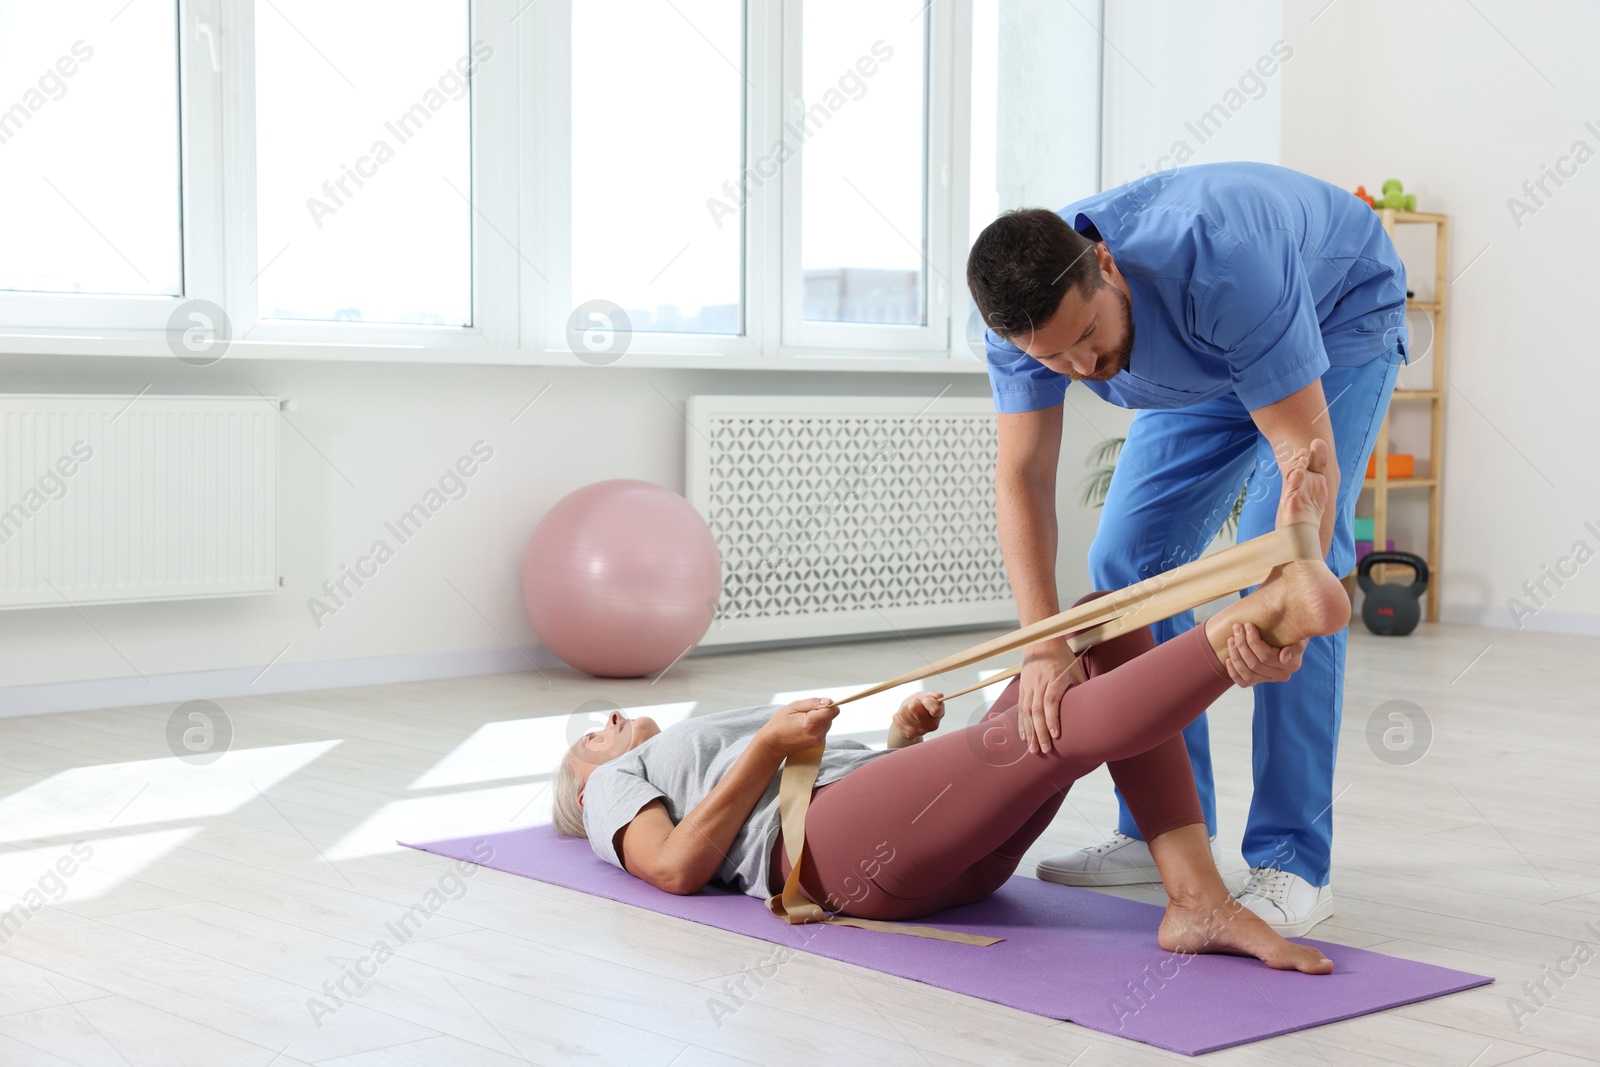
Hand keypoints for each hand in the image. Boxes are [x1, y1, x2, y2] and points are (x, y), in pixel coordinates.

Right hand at [757, 697, 838, 756]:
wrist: (774, 743)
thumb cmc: (780, 723)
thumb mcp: (793, 707)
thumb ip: (812, 703)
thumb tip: (829, 701)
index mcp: (810, 723)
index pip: (832, 711)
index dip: (829, 704)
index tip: (819, 703)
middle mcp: (817, 734)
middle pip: (830, 715)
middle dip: (821, 710)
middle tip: (805, 713)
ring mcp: (818, 740)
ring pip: (828, 721)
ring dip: (820, 717)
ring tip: (803, 719)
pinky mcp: (818, 743)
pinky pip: (824, 728)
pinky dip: (818, 724)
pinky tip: (805, 726)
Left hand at [890, 691, 944, 745]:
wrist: (910, 716)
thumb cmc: (920, 704)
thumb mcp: (926, 696)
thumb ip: (932, 695)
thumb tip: (939, 695)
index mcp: (939, 713)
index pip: (935, 709)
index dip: (927, 701)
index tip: (924, 699)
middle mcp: (932, 725)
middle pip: (914, 707)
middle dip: (912, 703)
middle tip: (914, 705)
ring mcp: (921, 731)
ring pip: (903, 712)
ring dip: (904, 708)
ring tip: (908, 711)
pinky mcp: (909, 734)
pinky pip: (897, 718)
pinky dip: (898, 715)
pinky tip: (903, 718)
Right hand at [1018, 640, 1088, 754]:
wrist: (1041, 642)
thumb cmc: (1063, 658)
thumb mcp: (1076, 671)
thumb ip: (1081, 689)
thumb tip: (1093, 709)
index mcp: (1055, 678)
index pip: (1051, 701)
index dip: (1052, 719)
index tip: (1056, 735)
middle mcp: (1039, 683)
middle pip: (1037, 711)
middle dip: (1040, 732)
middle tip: (1044, 750)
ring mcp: (1028, 686)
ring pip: (1026, 712)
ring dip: (1029, 732)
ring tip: (1033, 749)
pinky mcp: (1022, 688)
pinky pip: (1020, 709)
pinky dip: (1022, 724)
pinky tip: (1025, 737)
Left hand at [1223, 622, 1305, 686]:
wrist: (1291, 639)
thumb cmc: (1294, 634)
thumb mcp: (1299, 636)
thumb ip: (1295, 646)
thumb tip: (1283, 658)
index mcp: (1291, 665)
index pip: (1265, 656)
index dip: (1253, 641)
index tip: (1247, 625)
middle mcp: (1280, 675)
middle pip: (1254, 664)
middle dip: (1242, 645)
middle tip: (1236, 628)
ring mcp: (1268, 680)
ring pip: (1247, 673)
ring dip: (1235, 655)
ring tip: (1231, 639)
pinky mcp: (1258, 681)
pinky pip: (1242, 682)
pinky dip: (1233, 672)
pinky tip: (1228, 659)